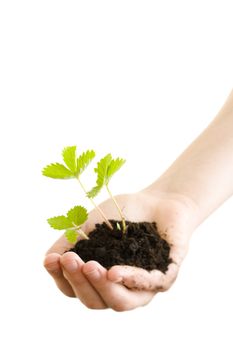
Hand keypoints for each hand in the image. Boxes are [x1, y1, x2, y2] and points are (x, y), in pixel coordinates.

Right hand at [44, 190, 198, 310]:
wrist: (157, 199)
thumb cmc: (122, 213)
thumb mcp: (92, 224)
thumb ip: (72, 241)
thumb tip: (48, 260)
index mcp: (98, 277)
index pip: (75, 288)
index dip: (61, 278)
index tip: (52, 260)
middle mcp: (118, 287)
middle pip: (94, 300)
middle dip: (79, 281)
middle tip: (70, 260)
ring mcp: (142, 286)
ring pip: (120, 303)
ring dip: (102, 287)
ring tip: (90, 267)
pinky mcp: (166, 276)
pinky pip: (150, 285)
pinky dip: (132, 279)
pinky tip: (116, 271)